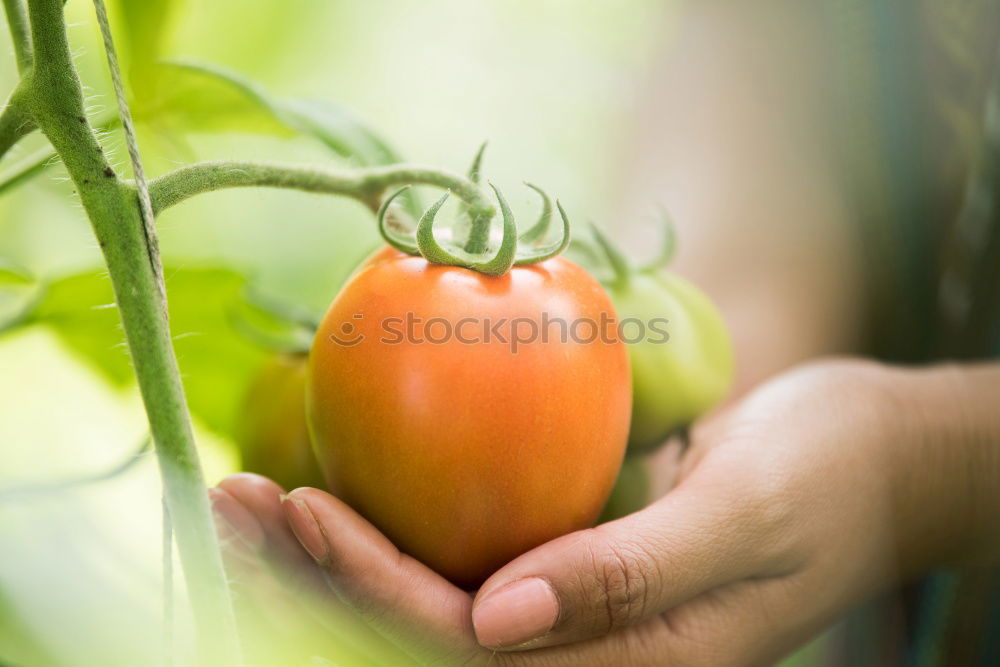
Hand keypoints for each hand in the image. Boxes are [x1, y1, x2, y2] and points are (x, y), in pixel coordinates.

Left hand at [213, 359, 997, 665]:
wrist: (871, 452)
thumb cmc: (827, 479)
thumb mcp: (746, 521)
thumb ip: (633, 578)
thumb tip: (499, 623)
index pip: (469, 646)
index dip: (376, 585)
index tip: (304, 506)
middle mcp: (585, 648)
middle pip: (422, 630)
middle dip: (320, 574)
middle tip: (232, 501)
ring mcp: (573, 602)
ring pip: (429, 590)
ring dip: (336, 547)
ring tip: (251, 492)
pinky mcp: (570, 549)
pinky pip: (466, 543)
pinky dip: (394, 514)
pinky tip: (339, 470)